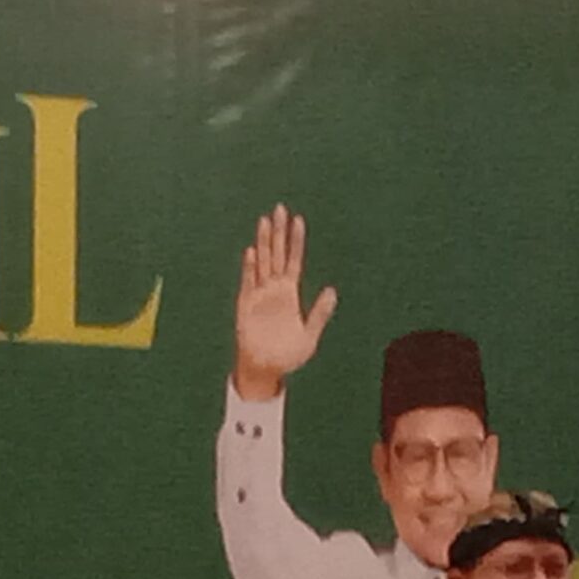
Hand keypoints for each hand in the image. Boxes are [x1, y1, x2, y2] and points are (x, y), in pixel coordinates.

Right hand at [232, 204, 337, 401]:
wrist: (265, 370)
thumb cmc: (287, 355)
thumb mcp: (310, 336)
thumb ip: (320, 314)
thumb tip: (332, 291)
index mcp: (290, 294)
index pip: (294, 260)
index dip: (296, 241)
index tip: (299, 221)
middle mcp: (274, 289)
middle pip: (276, 254)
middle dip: (279, 232)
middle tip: (280, 208)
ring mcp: (259, 295)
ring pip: (262, 262)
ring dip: (264, 242)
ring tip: (265, 221)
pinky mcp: (246, 305)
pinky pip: (248, 282)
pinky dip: (250, 268)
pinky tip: (252, 252)